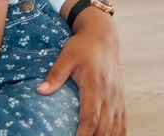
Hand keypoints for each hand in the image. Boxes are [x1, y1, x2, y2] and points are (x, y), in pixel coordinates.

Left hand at [37, 11, 125, 134]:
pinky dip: (117, 135)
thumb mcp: (66, 56)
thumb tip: (40, 90)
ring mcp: (117, 99)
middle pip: (105, 127)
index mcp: (95, 85)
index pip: (91, 117)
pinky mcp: (120, 99)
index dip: (84, 133)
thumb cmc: (83, 47)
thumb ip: (55, 74)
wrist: (102, 37)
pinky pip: (122, 123)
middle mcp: (109, 95)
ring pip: (115, 128)